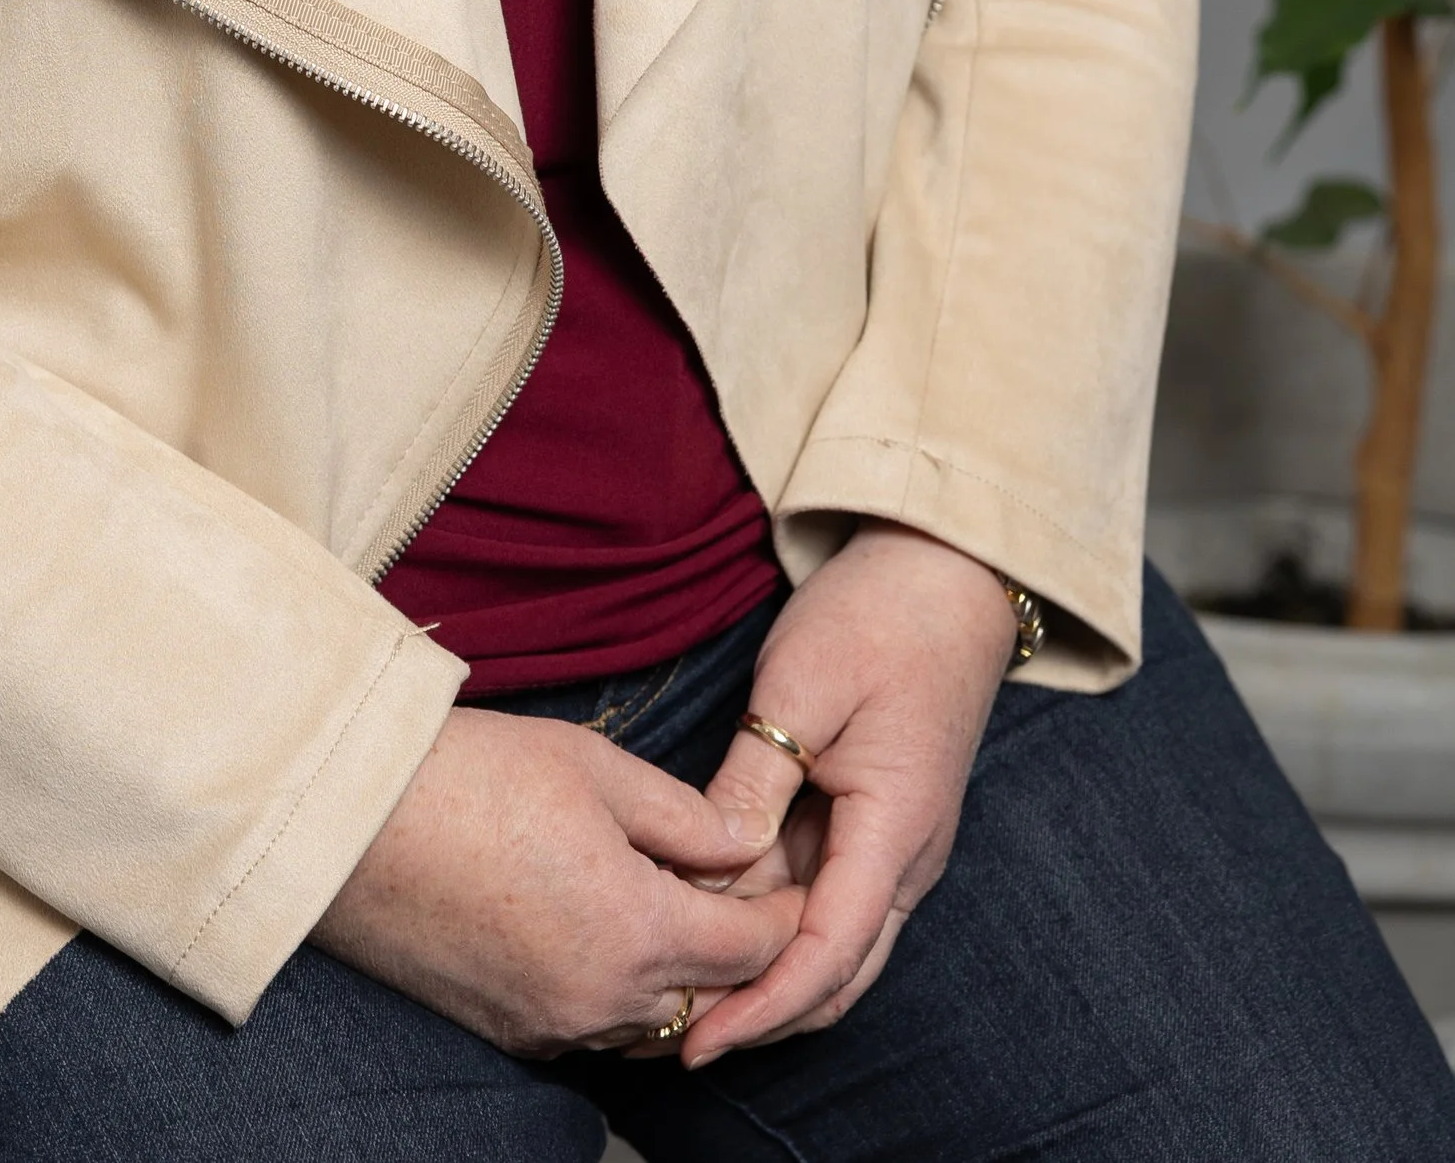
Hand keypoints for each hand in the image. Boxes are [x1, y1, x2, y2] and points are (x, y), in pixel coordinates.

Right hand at [311, 700, 805, 1055]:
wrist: (346, 820)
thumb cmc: (467, 776)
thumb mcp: (594, 767)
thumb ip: (686, 817)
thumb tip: (746, 845)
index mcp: (638, 931)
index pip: (755, 947)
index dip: (784, 909)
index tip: (790, 875)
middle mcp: (603, 1000)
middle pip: (713, 996)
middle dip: (738, 948)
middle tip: (741, 888)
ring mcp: (550, 1026)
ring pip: (655, 1021)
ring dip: (678, 976)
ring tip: (673, 905)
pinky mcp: (506, 1032)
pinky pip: (594, 1026)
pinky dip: (619, 990)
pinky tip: (602, 930)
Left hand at [677, 523, 1017, 1064]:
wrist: (944, 576)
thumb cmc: (877, 618)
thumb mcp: (803, 686)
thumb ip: (758, 778)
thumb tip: (713, 863)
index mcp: (897, 830)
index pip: (828, 952)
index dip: (762, 1004)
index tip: (699, 1040)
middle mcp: (904, 859)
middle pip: (836, 972)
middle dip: (761, 1012)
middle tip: (673, 1037)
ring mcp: (893, 846)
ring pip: (833, 945)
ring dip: (768, 975)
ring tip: (687, 994)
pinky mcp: (873, 827)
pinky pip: (827, 901)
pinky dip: (776, 928)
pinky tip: (717, 923)